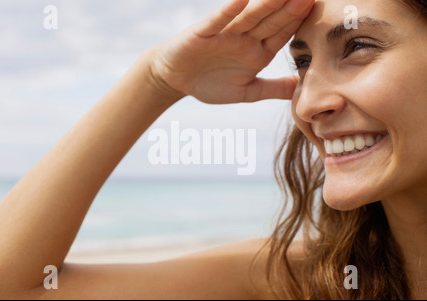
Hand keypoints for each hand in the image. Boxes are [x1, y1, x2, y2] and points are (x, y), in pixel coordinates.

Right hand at [149, 0, 313, 103]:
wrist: (177, 80)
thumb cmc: (210, 84)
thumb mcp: (247, 92)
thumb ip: (274, 89)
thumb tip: (302, 89)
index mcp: (259, 52)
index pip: (284, 33)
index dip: (301, 21)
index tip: (321, 7)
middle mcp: (246, 39)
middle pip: (272, 20)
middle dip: (292, 6)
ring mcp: (226, 33)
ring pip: (250, 16)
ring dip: (268, 4)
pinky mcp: (204, 33)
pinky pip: (218, 20)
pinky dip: (229, 10)